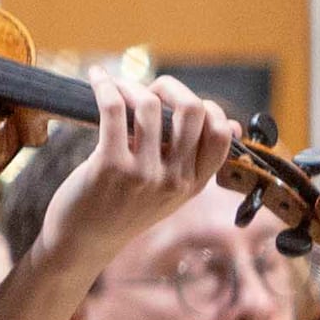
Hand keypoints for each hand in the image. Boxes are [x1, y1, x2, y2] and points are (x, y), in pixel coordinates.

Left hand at [33, 71, 240, 272]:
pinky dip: (105, 86)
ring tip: (118, 89)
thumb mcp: (171, 192)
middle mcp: (174, 180)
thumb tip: (235, 126)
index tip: (181, 105)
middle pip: (192, 109)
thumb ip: (196, 161)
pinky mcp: (109, 166)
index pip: (221, 133)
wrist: (84, 241)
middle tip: (149, 91)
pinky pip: (114, 109)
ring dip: (132, 86)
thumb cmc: (125, 209)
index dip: (206, 107)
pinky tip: (97, 78)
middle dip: (170, 87)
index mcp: (194, 184)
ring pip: (151, 105)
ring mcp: (143, 174)